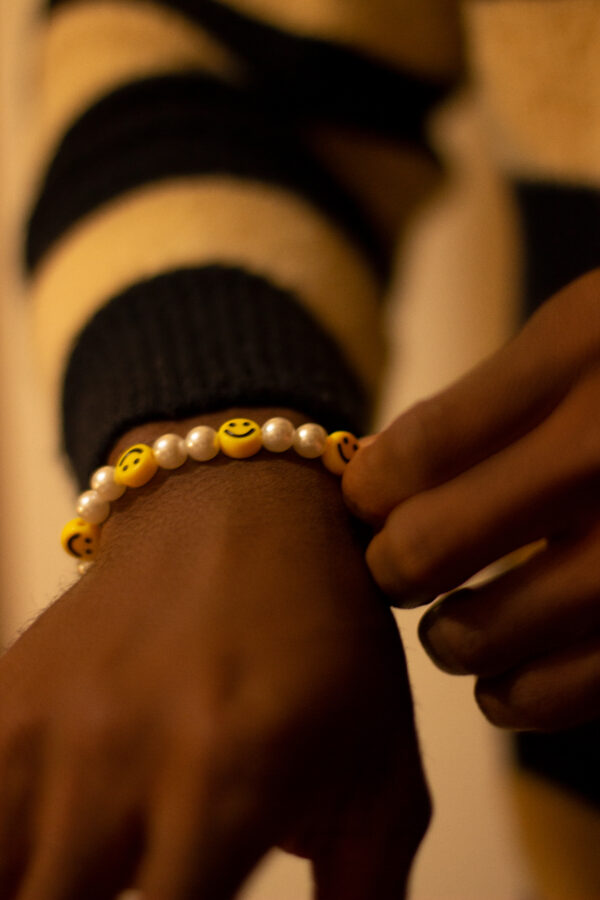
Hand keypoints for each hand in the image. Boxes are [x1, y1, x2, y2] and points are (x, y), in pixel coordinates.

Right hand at [0, 409, 428, 899]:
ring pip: (6, 876)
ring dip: (41, 883)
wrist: (234, 511)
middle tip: (152, 881)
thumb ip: (366, 891)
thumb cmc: (322, 635)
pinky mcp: (5, 702)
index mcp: (226, 785)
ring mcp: (47, 730)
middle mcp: (119, 762)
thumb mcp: (380, 765)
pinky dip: (7, 848)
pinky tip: (49, 847)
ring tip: (91, 867)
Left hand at [343, 269, 599, 730]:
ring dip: (448, 637)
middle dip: (391, 564)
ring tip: (453, 625)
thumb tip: (376, 467)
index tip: (367, 500)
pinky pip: (566, 690)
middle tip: (398, 563)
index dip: (368, 489)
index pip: (418, 450)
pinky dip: (516, 696)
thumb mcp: (587, 330)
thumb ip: (488, 398)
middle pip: (431, 543)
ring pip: (484, 631)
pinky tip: (505, 680)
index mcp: (582, 351)